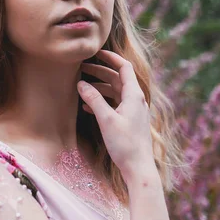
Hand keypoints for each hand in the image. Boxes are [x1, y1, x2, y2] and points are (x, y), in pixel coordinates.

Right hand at [78, 50, 154, 179]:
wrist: (138, 167)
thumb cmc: (125, 144)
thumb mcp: (106, 119)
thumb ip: (94, 99)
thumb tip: (81, 83)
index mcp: (133, 95)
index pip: (124, 67)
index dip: (110, 57)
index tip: (95, 52)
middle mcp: (135, 99)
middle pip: (117, 77)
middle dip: (99, 71)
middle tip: (81, 67)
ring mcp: (132, 110)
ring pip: (114, 91)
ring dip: (98, 86)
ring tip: (81, 86)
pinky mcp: (128, 120)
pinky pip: (113, 104)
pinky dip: (101, 101)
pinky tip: (86, 106)